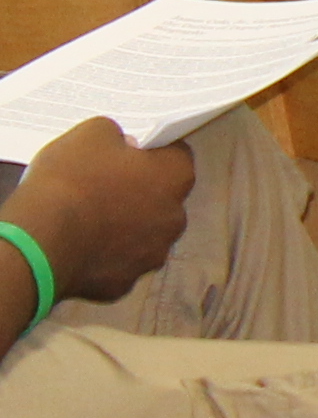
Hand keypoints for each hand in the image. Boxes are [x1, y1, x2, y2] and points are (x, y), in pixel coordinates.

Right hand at [5, 118, 195, 306]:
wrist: (41, 239)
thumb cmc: (71, 179)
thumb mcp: (92, 133)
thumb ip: (118, 137)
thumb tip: (124, 147)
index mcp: (176, 176)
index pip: (175, 156)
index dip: (150, 153)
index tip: (127, 154)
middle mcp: (175, 218)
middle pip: (162, 199)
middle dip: (140, 193)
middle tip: (102, 187)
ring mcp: (150, 256)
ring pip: (142, 236)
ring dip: (124, 228)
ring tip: (87, 220)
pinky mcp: (123, 284)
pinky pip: (117, 264)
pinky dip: (102, 258)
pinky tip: (79, 248)